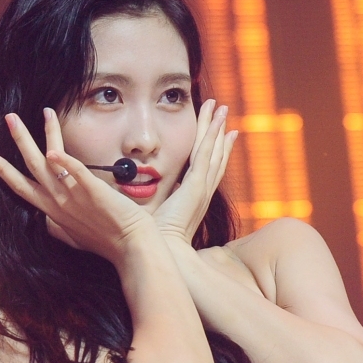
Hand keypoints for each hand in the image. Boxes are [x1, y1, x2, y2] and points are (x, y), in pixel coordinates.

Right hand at [0, 109, 153, 263]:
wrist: (131, 248)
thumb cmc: (106, 242)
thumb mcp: (75, 236)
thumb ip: (59, 226)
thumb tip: (48, 223)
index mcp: (52, 210)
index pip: (21, 187)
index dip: (3, 170)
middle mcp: (58, 201)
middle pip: (31, 166)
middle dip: (19, 140)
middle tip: (9, 117)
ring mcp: (74, 196)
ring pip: (51, 162)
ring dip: (44, 135)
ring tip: (44, 111)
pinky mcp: (93, 191)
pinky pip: (77, 172)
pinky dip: (65, 161)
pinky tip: (55, 149)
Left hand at [151, 99, 237, 245]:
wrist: (166, 255)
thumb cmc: (157, 243)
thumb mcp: (156, 219)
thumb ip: (153, 207)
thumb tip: (138, 199)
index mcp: (193, 201)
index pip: (206, 171)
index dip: (214, 152)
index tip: (220, 135)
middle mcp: (201, 193)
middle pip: (214, 157)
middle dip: (219, 135)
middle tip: (223, 114)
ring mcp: (201, 188)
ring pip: (212, 151)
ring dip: (216, 128)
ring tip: (221, 108)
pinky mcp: (197, 185)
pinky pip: (206, 154)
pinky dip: (212, 135)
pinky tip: (217, 120)